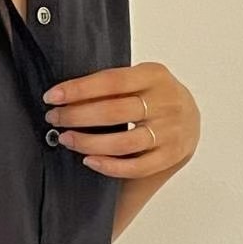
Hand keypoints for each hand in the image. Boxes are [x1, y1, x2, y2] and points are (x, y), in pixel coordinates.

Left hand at [43, 61, 199, 176]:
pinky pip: (135, 167)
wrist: (190, 120)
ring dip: (88, 143)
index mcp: (155, 75)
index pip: (111, 81)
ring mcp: (170, 132)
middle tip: (54, 119)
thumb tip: (66, 95)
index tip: (52, 97)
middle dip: (76, 116)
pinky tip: (88, 160)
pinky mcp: (170, 156)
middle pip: (113, 112)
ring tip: (66, 139)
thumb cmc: (154, 97)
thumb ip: (114, 85)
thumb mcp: (141, 80)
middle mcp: (166, 102)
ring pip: (123, 142)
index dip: (78, 90)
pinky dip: (108, 166)